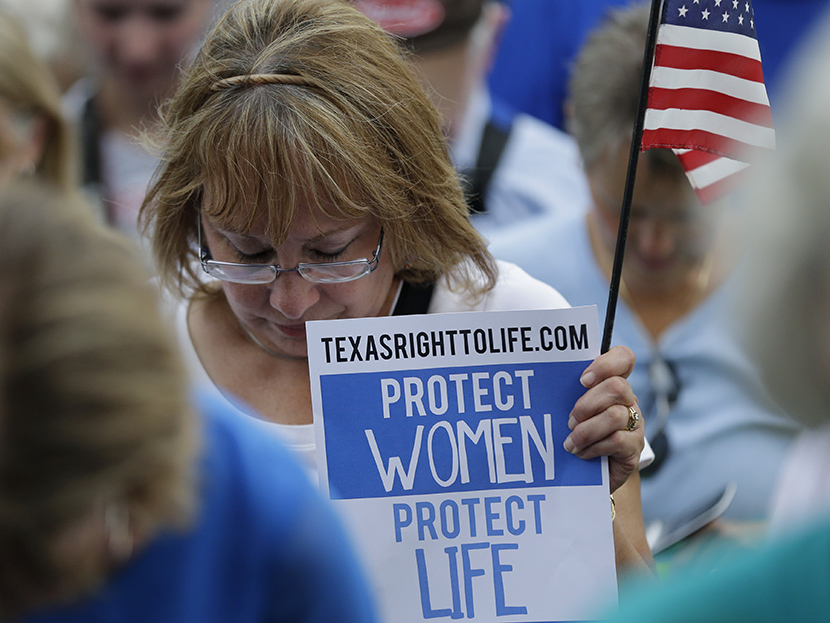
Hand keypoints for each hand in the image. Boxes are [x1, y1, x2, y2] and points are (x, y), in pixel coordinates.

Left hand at [564, 345, 643, 492]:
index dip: (605, 364)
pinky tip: (582, 453)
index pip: (624, 358)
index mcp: (612, 383)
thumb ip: (569, 394)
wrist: (591, 473)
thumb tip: (543, 382)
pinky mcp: (634, 447)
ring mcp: (635, 423)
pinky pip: (616, 440)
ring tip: (571, 441)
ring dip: (587, 430)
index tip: (582, 380)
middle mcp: (628, 400)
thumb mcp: (573, 411)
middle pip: (617, 386)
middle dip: (587, 404)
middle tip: (571, 421)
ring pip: (614, 416)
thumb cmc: (577, 434)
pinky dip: (594, 447)